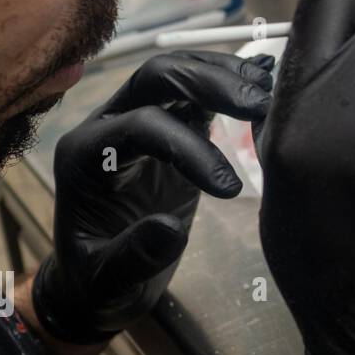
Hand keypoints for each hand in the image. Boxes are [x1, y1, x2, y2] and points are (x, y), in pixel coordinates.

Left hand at [32, 50, 273, 343]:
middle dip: (210, 84)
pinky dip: (229, 81)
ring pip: (178, 73)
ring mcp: (138, 118)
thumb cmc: (98, 281)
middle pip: (157, 77)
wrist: (99, 280)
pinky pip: (196, 92)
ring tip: (270, 89)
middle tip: (261, 105)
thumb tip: (171, 228)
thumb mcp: (109, 280)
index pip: (140, 127)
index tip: (229, 189)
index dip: (188, 148)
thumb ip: (133, 256)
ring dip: (224, 74)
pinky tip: (264, 79)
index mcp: (85, 156)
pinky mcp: (170, 125)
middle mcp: (107, 125)